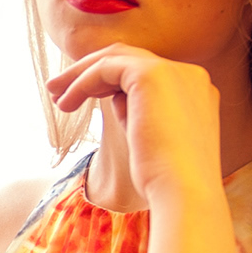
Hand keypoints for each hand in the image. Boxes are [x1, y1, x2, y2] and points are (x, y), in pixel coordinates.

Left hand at [45, 45, 223, 205]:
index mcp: (196, 91)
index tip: (83, 97)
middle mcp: (190, 75)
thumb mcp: (152, 140)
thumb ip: (139, 112)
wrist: (185, 194)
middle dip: (92, 71)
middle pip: (131, 59)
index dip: (111, 81)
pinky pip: (106, 68)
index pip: (147, 73)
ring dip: (80, 74)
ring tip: (54, 95)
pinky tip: (65, 103)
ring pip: (116, 58)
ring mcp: (174, 71)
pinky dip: (82, 82)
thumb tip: (115, 98)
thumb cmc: (167, 181)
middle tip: (59, 90)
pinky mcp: (152, 74)